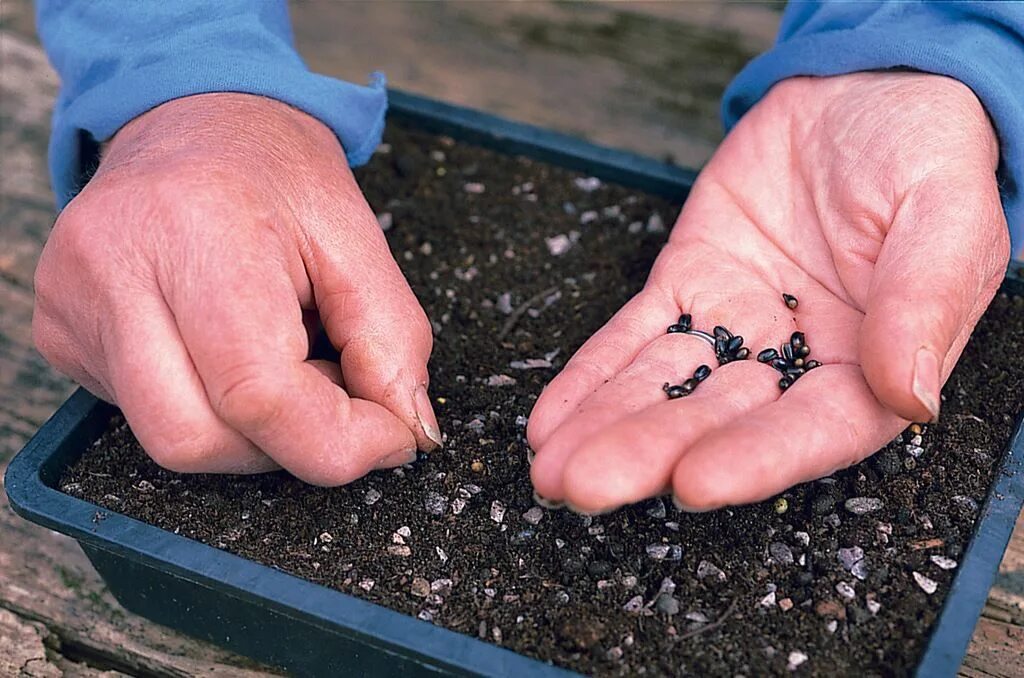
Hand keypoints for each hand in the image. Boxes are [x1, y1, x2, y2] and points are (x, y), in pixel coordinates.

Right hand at [33, 93, 439, 484]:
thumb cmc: (276, 170)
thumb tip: (405, 431)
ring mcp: (73, 304)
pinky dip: (209, 408)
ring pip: (169, 442)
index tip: (390, 434)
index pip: (257, 394)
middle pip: (199, 441)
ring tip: (281, 361)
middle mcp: (113, 270)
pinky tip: (228, 352)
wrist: (194, 119)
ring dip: (248, 431)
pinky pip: (143, 415)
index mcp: (197, 232)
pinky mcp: (61, 331)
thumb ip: (393, 343)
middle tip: (329, 384)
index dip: (339, 441)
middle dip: (287, 442)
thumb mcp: (359, 240)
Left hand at [528, 73, 1009, 512]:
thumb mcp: (944, 212)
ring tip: (549, 469)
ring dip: (605, 428)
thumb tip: (912, 394)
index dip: (754, 460)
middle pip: (716, 420)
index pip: (811, 429)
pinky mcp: (686, 288)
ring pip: (662, 387)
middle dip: (648, 452)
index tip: (694, 482)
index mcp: (870, 365)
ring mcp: (731, 328)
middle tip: (582, 485)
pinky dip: (590, 377)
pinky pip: (632, 337)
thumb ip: (925, 299)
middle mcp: (793, 363)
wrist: (861, 94)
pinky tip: (551, 420)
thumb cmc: (921, 154)